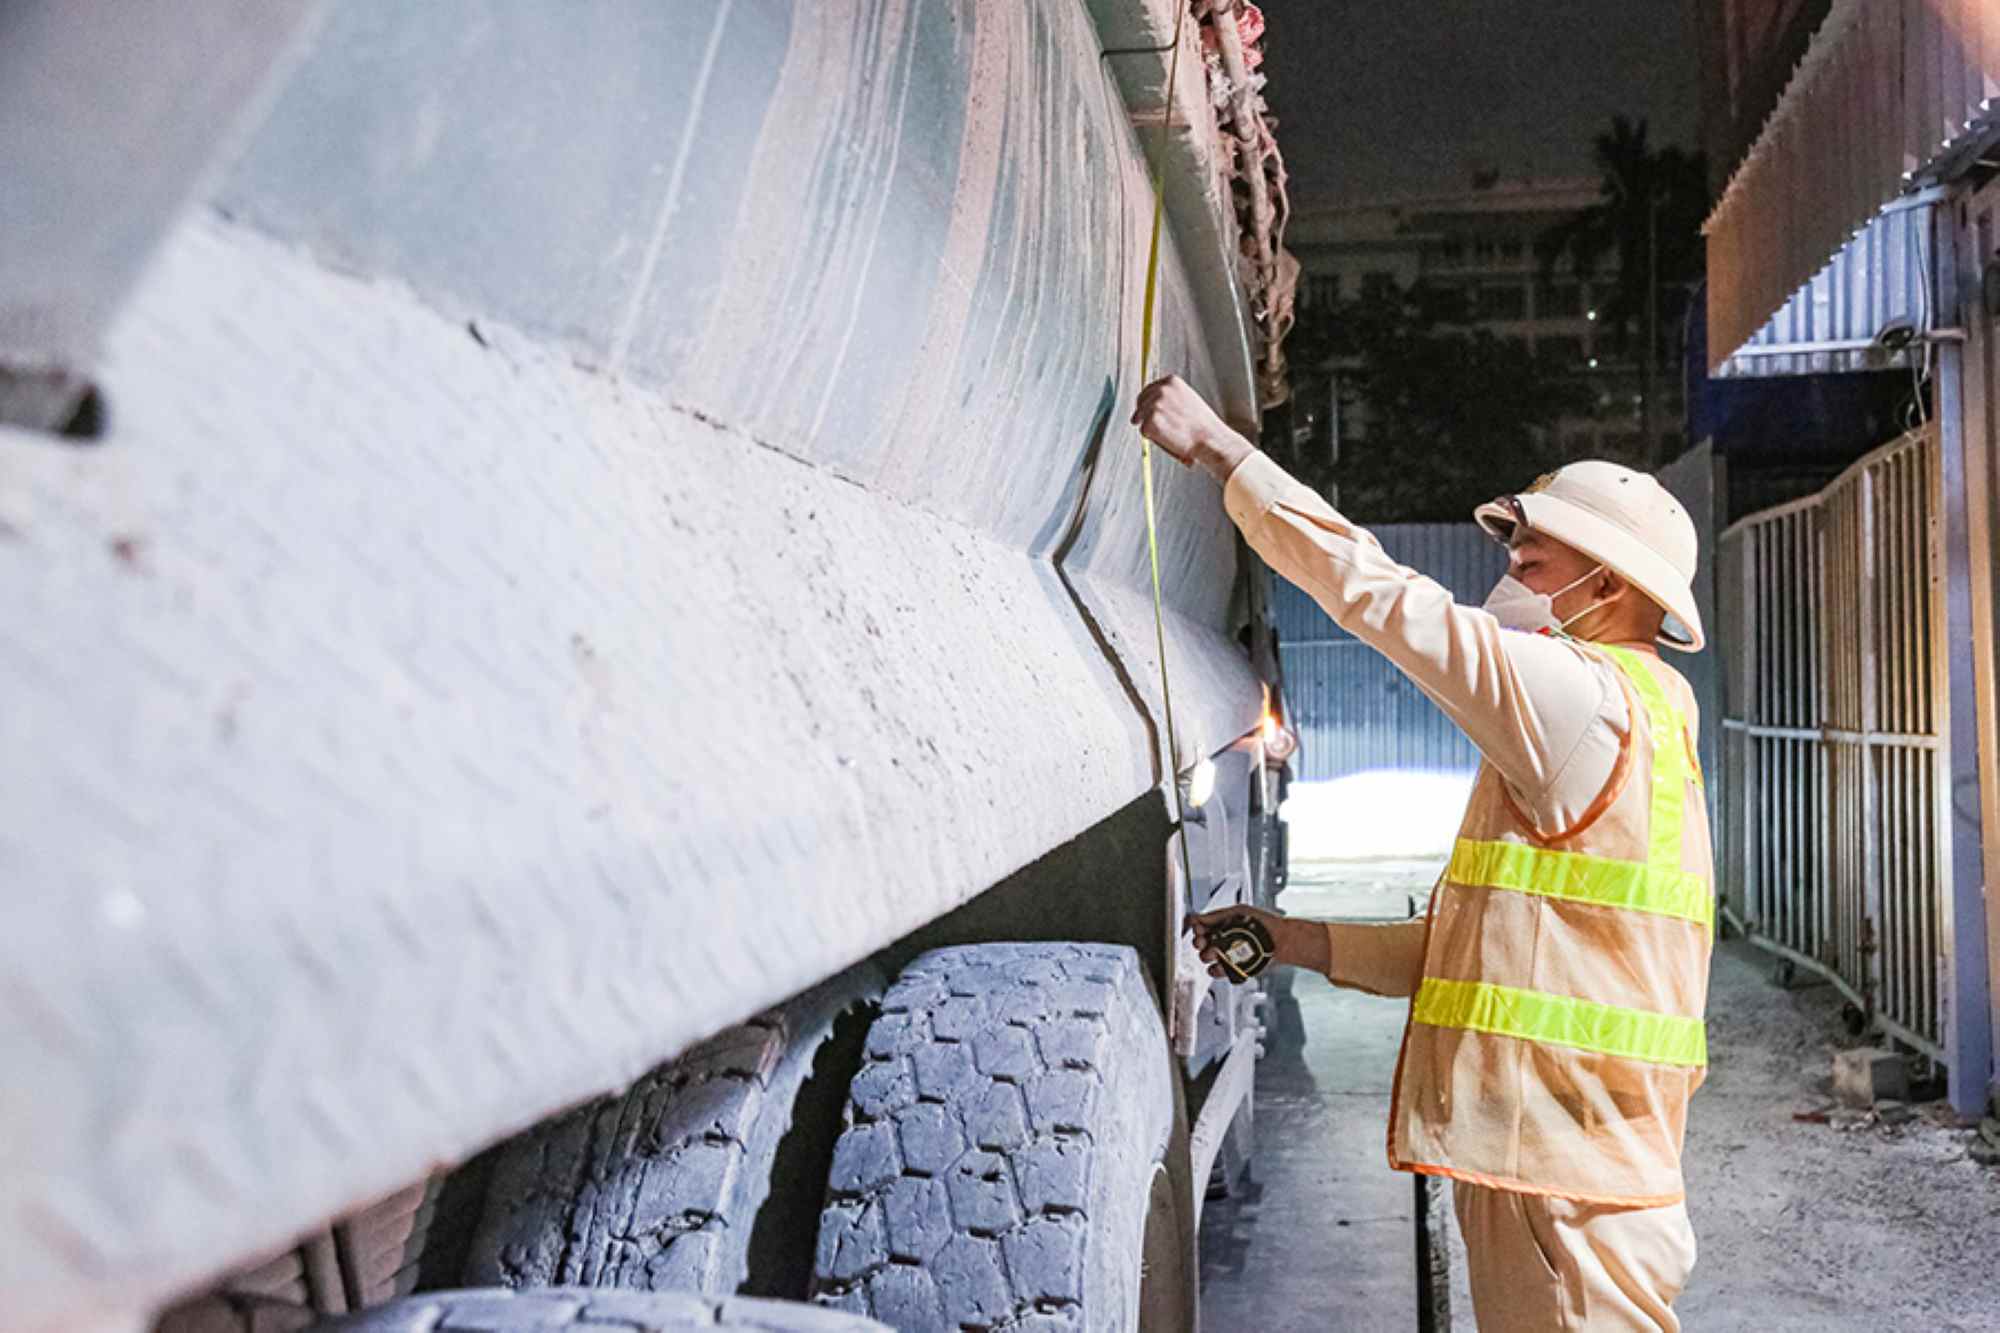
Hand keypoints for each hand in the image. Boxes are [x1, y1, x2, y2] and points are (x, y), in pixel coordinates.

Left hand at [1132, 375, 1253, 481]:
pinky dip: (1153, 438)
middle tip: (1153, 426)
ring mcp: (1155, 404)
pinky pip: (1144, 432)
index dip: (1147, 403)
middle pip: (1141, 402)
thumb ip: (1172, 397)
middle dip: (1143, 414)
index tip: (1148, 410)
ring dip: (1151, 427)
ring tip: (1170, 434)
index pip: (1149, 389)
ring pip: (1141, 418)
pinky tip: (1169, 438)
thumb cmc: (1203, 425)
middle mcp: (1161, 389)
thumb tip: (1158, 403)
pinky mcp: (1150, 421)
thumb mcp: (1189, 399)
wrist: (1210, 439)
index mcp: (1171, 381)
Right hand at [1186, 905, 1327, 978]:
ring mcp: (1226, 954)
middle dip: (1199, 941)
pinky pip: (1217, 971)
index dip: (1196, 928)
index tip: (1198, 928)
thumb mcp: (1239, 912)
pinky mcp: (1232, 968)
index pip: (1200, 926)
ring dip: (1208, 954)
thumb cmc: (1264, 923)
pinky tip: (1221, 964)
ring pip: (1206, 957)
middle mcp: (1221, 939)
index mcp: (1221, 924)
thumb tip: (1199, 917)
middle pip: (1199, 942)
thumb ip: (1218, 915)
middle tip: (1203, 941)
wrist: (1280, 941)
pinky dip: (1216, 970)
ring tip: (1216, 951)